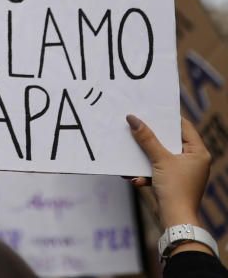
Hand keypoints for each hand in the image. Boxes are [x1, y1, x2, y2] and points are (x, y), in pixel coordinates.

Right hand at [127, 115, 211, 256]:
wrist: (175, 220)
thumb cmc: (175, 189)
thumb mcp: (160, 160)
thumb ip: (147, 139)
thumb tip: (133, 119)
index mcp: (198, 152)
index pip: (184, 127)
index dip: (167, 118)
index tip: (151, 110)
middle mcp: (194, 160)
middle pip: (170, 140)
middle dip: (151, 136)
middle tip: (137, 125)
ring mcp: (184, 171)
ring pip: (161, 155)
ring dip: (145, 156)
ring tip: (132, 153)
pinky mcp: (173, 181)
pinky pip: (157, 169)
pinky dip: (146, 172)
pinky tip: (137, 178)